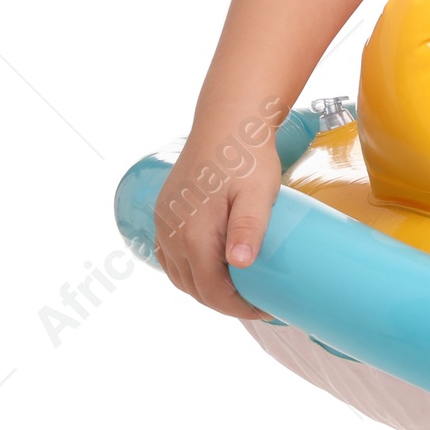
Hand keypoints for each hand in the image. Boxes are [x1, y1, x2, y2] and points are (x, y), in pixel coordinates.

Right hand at [153, 124, 282, 320]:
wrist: (227, 119)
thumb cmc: (247, 154)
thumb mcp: (257, 191)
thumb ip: (248, 226)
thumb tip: (240, 263)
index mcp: (194, 233)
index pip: (212, 290)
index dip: (238, 307)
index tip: (265, 310)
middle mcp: (171, 232)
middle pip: (193, 287)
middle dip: (223, 301)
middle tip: (255, 302)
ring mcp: (164, 221)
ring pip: (179, 274)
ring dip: (203, 288)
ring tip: (237, 289)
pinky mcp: (164, 210)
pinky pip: (170, 255)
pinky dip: (188, 270)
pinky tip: (209, 268)